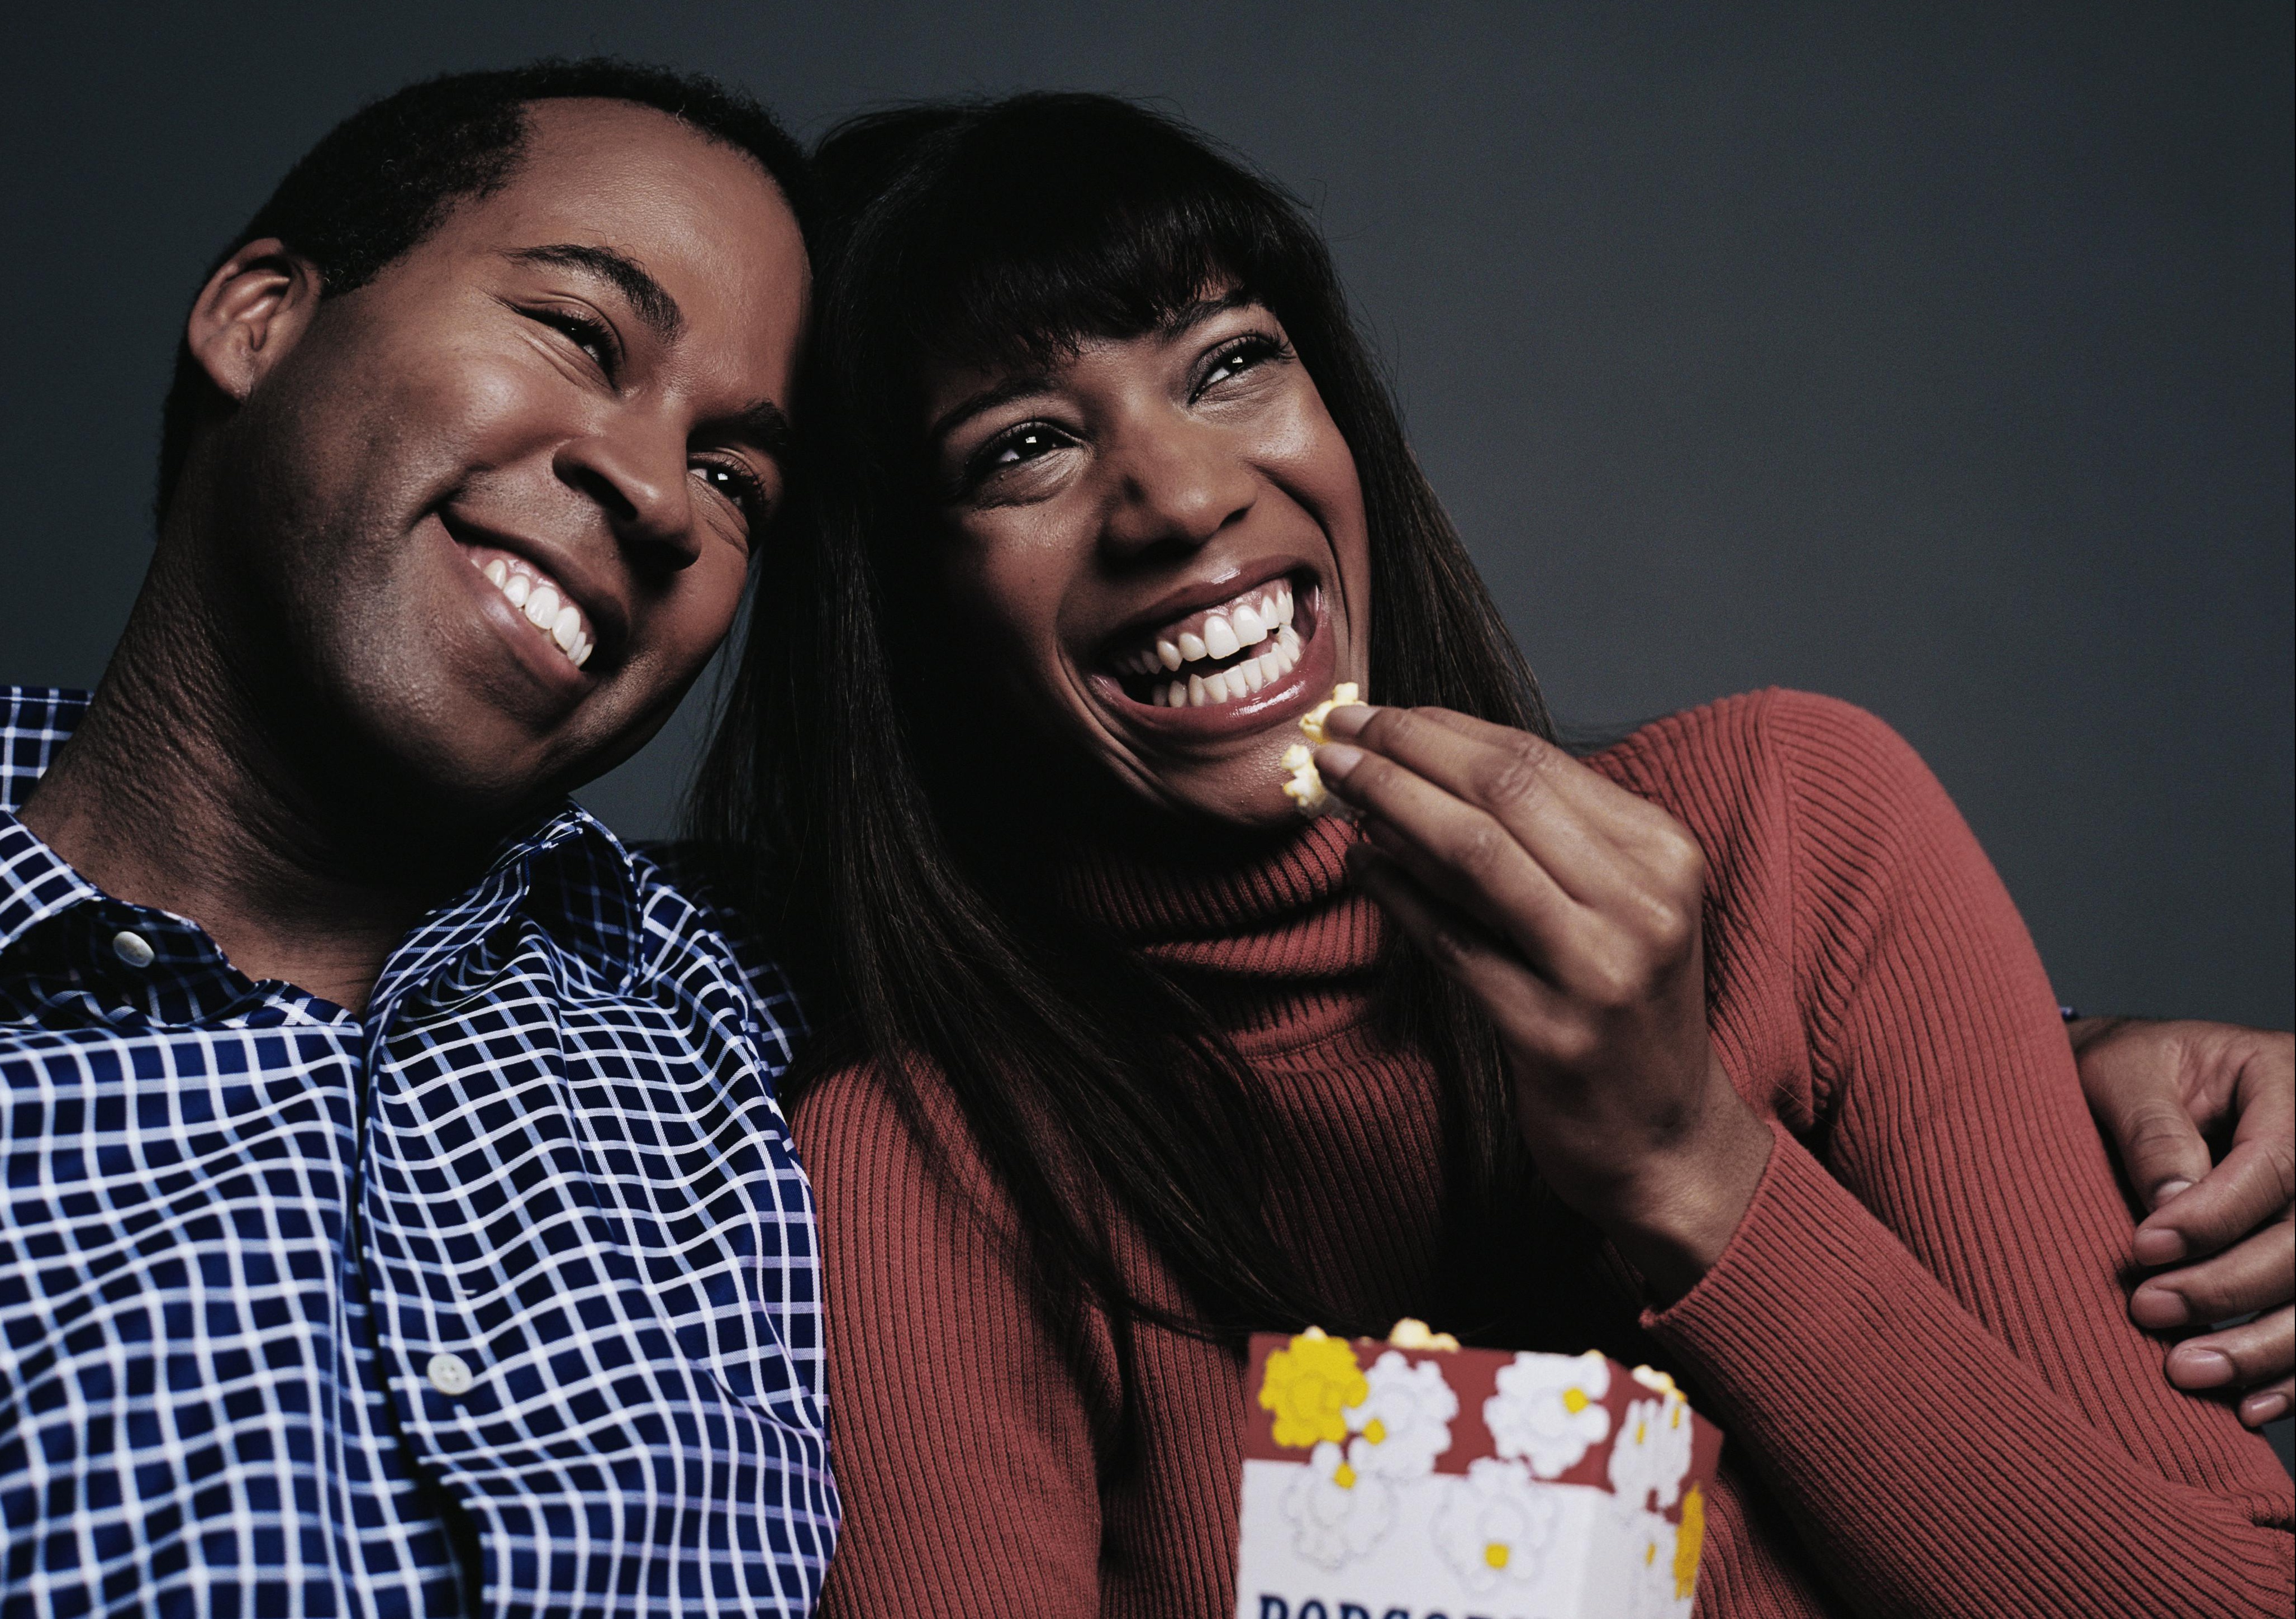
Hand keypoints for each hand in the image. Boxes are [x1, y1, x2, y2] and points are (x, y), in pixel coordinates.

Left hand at [1314, 705, 1772, 1302]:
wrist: (1665, 1140)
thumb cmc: (1623, 1010)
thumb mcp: (1613, 907)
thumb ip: (1541, 839)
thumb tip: (1420, 764)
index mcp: (1663, 853)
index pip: (1536, 760)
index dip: (1442, 728)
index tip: (1376, 711)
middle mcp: (1642, 902)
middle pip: (1503, 790)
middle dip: (1406, 750)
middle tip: (1337, 731)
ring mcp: (1601, 970)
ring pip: (1474, 853)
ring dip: (1390, 805)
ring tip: (1335, 783)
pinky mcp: (1552, 1033)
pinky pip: (1451, 943)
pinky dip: (1396, 895)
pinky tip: (1360, 867)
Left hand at [2073, 1017, 2293, 1427]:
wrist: (2121, 1082)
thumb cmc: (2119, 1070)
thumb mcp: (2121, 1069)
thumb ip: (2151, 1129)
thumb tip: (2171, 1203)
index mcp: (2283, 1079)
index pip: (2276, 1164)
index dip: (2215, 1216)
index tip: (2143, 1250)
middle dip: (2230, 1286)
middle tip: (2148, 1312)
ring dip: (2264, 1345)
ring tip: (2187, 1372)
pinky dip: (2292, 1375)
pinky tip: (2250, 1405)